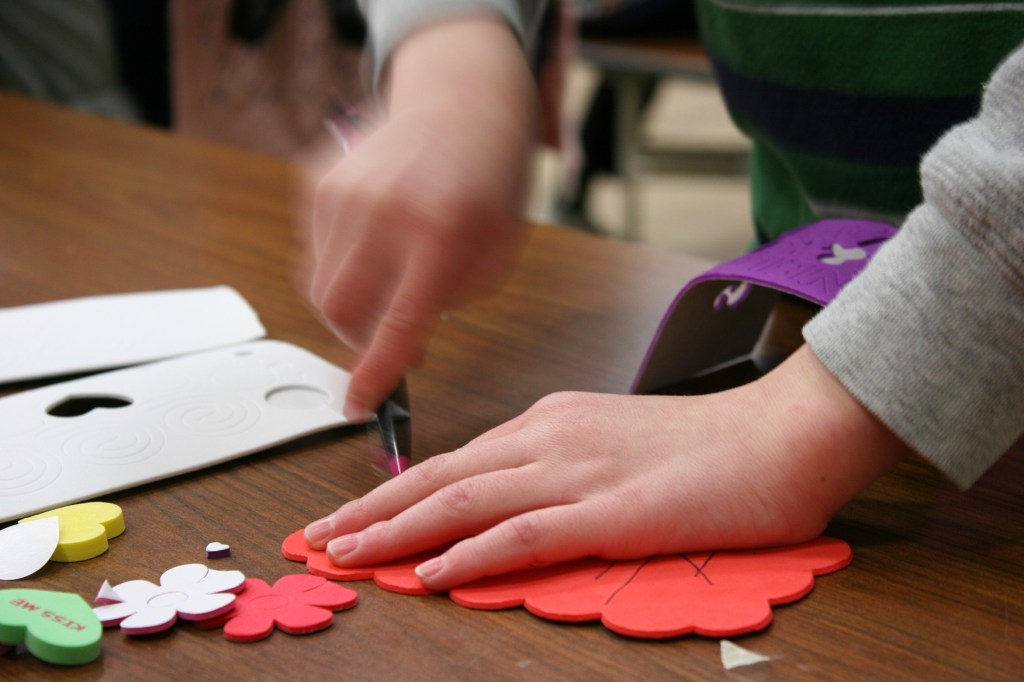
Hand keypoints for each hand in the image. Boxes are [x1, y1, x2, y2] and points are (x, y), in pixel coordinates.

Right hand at [303, 18, 537, 419]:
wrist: (460, 104)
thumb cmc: (488, 182)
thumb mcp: (498, 252)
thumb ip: (450, 302)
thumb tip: (399, 346)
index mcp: (440, 234)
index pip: (395, 326)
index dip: (374, 376)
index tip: (359, 408)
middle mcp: (383, 212)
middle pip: (339, 312)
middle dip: (359, 340)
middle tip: (391, 334)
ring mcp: (342, 193)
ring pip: (320, 286)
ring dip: (353, 302)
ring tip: (390, 277)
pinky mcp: (317, 182)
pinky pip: (313, 251)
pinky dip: (343, 263)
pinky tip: (376, 239)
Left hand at [304, 346, 907, 589]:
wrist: (784, 433)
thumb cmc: (711, 446)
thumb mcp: (619, 446)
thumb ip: (565, 469)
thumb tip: (515, 504)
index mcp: (554, 421)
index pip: (456, 459)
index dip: (395, 490)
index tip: (352, 515)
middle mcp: (553, 437)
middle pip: (443, 475)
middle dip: (373, 509)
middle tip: (320, 536)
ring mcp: (581, 472)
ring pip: (467, 500)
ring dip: (400, 531)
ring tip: (349, 556)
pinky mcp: (614, 511)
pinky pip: (525, 534)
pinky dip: (470, 555)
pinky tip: (431, 575)